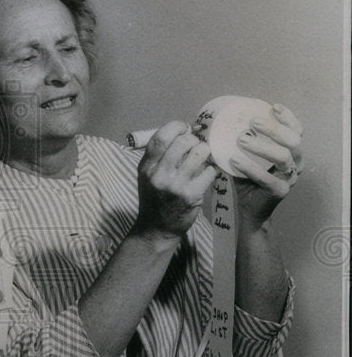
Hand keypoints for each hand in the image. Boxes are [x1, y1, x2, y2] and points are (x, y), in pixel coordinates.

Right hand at [135, 121, 216, 239]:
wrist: (156, 228)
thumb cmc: (155, 197)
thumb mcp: (148, 175)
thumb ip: (161, 154)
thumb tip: (189, 131)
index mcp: (146, 166)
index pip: (162, 136)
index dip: (178, 127)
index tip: (185, 130)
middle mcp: (159, 174)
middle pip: (184, 142)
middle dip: (195, 140)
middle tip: (196, 147)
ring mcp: (175, 185)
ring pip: (199, 153)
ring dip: (205, 154)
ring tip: (202, 160)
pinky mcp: (191, 195)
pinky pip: (209, 171)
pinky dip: (210, 171)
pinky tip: (204, 176)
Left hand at [228, 103, 303, 225]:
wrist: (250, 209)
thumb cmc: (249, 179)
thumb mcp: (248, 157)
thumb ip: (243, 142)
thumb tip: (221, 122)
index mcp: (292, 153)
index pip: (296, 131)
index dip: (288, 118)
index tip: (273, 107)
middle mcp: (296, 163)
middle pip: (293, 141)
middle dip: (274, 128)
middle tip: (253, 122)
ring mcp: (290, 178)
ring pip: (283, 156)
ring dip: (261, 146)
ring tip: (241, 140)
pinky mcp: (280, 191)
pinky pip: (267, 178)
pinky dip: (249, 167)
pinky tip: (234, 160)